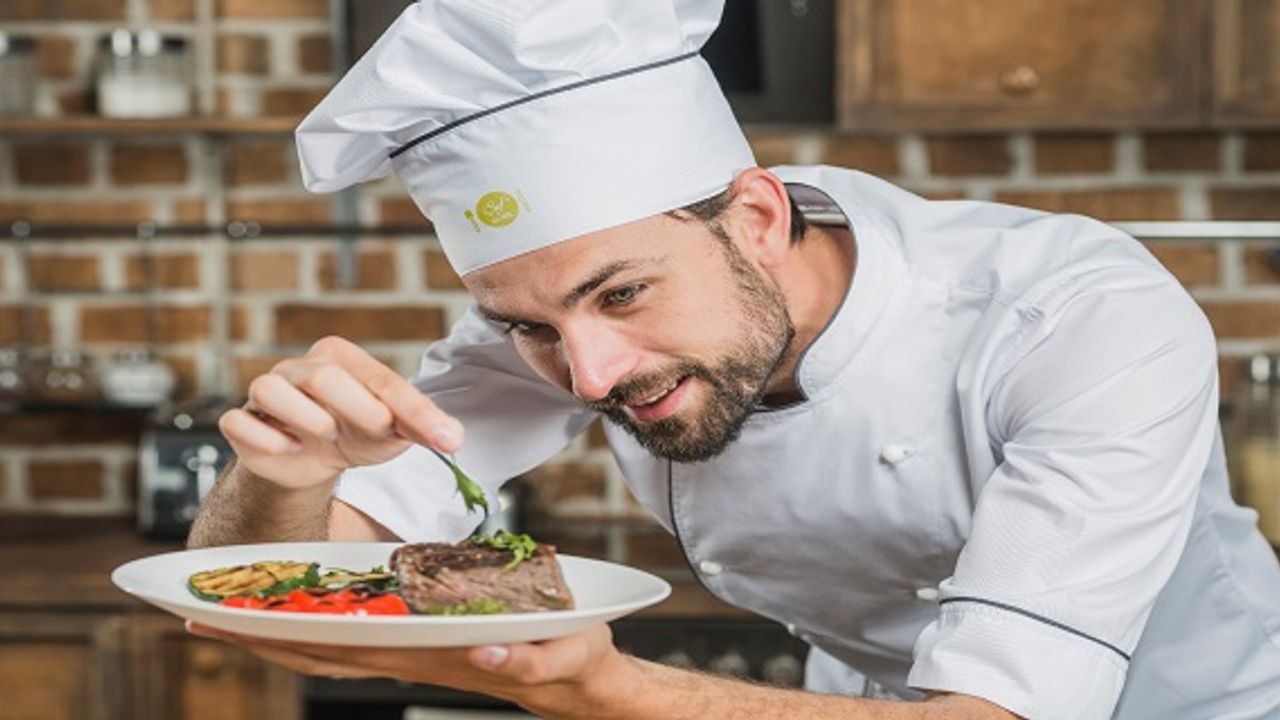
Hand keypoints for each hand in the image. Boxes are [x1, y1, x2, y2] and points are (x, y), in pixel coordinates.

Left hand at [185, 621, 627, 715]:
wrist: (575, 677)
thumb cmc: (569, 658)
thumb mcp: (561, 653)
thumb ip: (529, 656)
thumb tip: (484, 650)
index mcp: (428, 652)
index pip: (339, 645)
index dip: (281, 633)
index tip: (226, 619)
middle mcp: (406, 653)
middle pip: (315, 648)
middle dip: (254, 633)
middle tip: (190, 612)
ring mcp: (408, 650)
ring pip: (326, 644)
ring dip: (273, 631)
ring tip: (224, 610)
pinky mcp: (418, 641)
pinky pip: (351, 635)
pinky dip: (311, 624)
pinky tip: (296, 607)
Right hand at [218, 336, 464, 488]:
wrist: (310, 462)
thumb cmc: (354, 433)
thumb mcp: (393, 430)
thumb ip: (422, 427)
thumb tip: (455, 437)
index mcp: (341, 358)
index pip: (381, 379)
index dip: (414, 411)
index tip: (444, 438)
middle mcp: (301, 368)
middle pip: (323, 376)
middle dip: (357, 407)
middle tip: (377, 429)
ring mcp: (267, 391)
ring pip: (269, 388)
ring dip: (305, 418)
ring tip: (326, 435)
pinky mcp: (242, 421)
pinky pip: (239, 422)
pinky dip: (265, 439)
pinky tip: (288, 448)